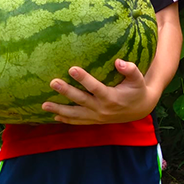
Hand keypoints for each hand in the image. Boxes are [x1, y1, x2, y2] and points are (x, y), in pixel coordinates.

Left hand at [41, 59, 158, 124]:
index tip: (72, 68)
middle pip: (81, 100)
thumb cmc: (137, 90)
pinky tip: (54, 116)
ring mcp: (97, 116)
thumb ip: (131, 70)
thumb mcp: (138, 79)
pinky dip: (66, 120)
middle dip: (66, 92)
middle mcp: (102, 109)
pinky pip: (78, 121)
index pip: (95, 87)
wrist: (140, 109)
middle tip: (53, 82)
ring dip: (59, 110)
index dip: (84, 79)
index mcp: (112, 97)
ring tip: (44, 105)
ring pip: (76, 114)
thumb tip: (119, 61)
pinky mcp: (95, 120)